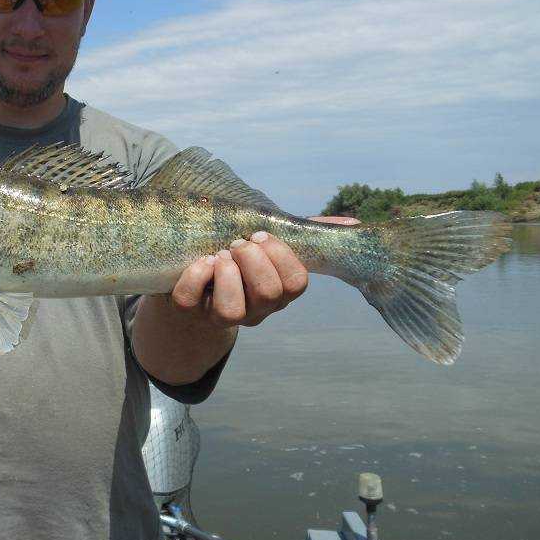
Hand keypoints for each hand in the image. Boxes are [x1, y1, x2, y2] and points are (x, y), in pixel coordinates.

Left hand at [169, 217, 357, 328]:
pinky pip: (190, 300)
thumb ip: (305, 234)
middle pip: (269, 294)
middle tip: (239, 244)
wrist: (194, 291)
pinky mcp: (188, 312)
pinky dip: (196, 275)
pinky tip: (200, 260)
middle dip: (255, 260)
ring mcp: (220, 316)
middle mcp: (255, 310)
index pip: (296, 283)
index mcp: (278, 293)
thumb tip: (352, 223)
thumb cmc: (240, 262)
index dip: (281, 256)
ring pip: (231, 311)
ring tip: (221, 254)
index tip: (261, 235)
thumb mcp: (270, 248)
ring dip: (227, 274)